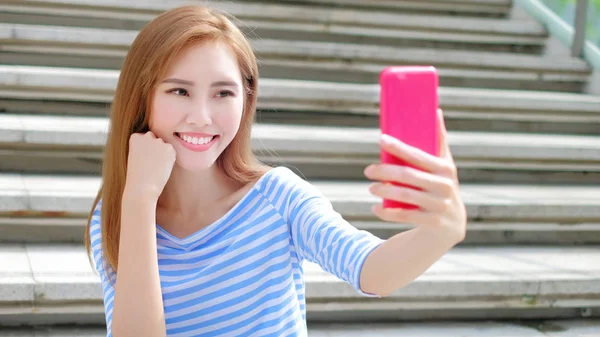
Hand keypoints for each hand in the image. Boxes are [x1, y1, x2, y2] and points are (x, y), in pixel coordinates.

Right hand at [124, 131, 175, 200]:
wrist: (142, 187)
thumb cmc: (137, 175)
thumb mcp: (135, 155)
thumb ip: (144, 146)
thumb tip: (158, 145)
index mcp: (135, 137)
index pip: (144, 137)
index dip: (145, 150)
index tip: (142, 159)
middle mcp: (147, 136)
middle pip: (155, 139)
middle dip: (155, 148)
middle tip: (151, 163)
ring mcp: (159, 141)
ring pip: (164, 145)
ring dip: (163, 154)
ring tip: (156, 167)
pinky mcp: (170, 149)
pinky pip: (172, 152)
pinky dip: (169, 159)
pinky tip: (162, 167)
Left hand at [364, 109, 466, 241]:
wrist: (452, 225)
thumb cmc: (442, 186)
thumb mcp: (445, 166)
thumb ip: (439, 142)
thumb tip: (436, 111)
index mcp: (446, 168)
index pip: (418, 155)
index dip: (399, 147)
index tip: (381, 140)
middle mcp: (445, 186)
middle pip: (408, 176)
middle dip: (385, 172)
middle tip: (368, 170)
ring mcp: (440, 205)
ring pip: (406, 195)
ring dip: (384, 190)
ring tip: (371, 188)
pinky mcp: (433, 222)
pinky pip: (405, 215)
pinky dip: (388, 212)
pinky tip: (376, 208)